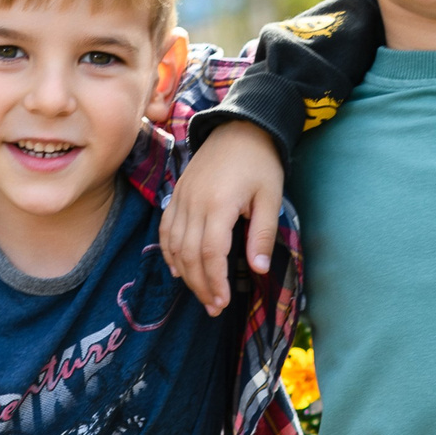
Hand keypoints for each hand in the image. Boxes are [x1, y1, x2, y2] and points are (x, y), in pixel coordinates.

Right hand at [161, 120, 284, 314]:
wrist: (240, 127)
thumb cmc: (261, 163)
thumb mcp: (271, 197)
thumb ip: (262, 234)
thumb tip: (258, 270)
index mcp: (219, 204)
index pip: (210, 253)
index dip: (215, 282)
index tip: (223, 302)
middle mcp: (193, 203)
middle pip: (189, 255)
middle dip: (200, 286)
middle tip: (214, 307)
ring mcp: (181, 198)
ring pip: (173, 245)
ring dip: (185, 274)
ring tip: (201, 294)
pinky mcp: (176, 194)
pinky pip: (165, 229)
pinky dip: (168, 252)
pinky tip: (178, 270)